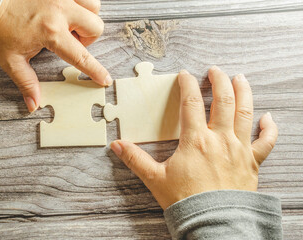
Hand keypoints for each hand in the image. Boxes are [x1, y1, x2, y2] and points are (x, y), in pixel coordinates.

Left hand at [0, 0, 110, 111]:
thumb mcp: (10, 60)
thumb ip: (26, 83)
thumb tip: (34, 105)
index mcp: (51, 32)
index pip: (81, 56)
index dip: (95, 70)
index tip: (105, 79)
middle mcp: (60, 10)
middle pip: (95, 27)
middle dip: (88, 39)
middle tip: (69, 41)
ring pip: (93, 7)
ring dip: (86, 19)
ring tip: (68, 24)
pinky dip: (79, 4)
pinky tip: (65, 11)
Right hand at [111, 66, 277, 209]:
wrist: (213, 223)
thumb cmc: (186, 201)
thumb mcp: (155, 178)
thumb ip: (135, 159)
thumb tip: (117, 146)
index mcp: (196, 140)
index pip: (192, 102)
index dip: (188, 84)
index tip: (185, 75)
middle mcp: (220, 139)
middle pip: (223, 100)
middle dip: (219, 80)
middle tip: (215, 70)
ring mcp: (239, 149)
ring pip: (246, 112)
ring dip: (243, 92)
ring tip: (240, 79)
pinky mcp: (252, 162)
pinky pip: (266, 141)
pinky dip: (269, 128)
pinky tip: (268, 117)